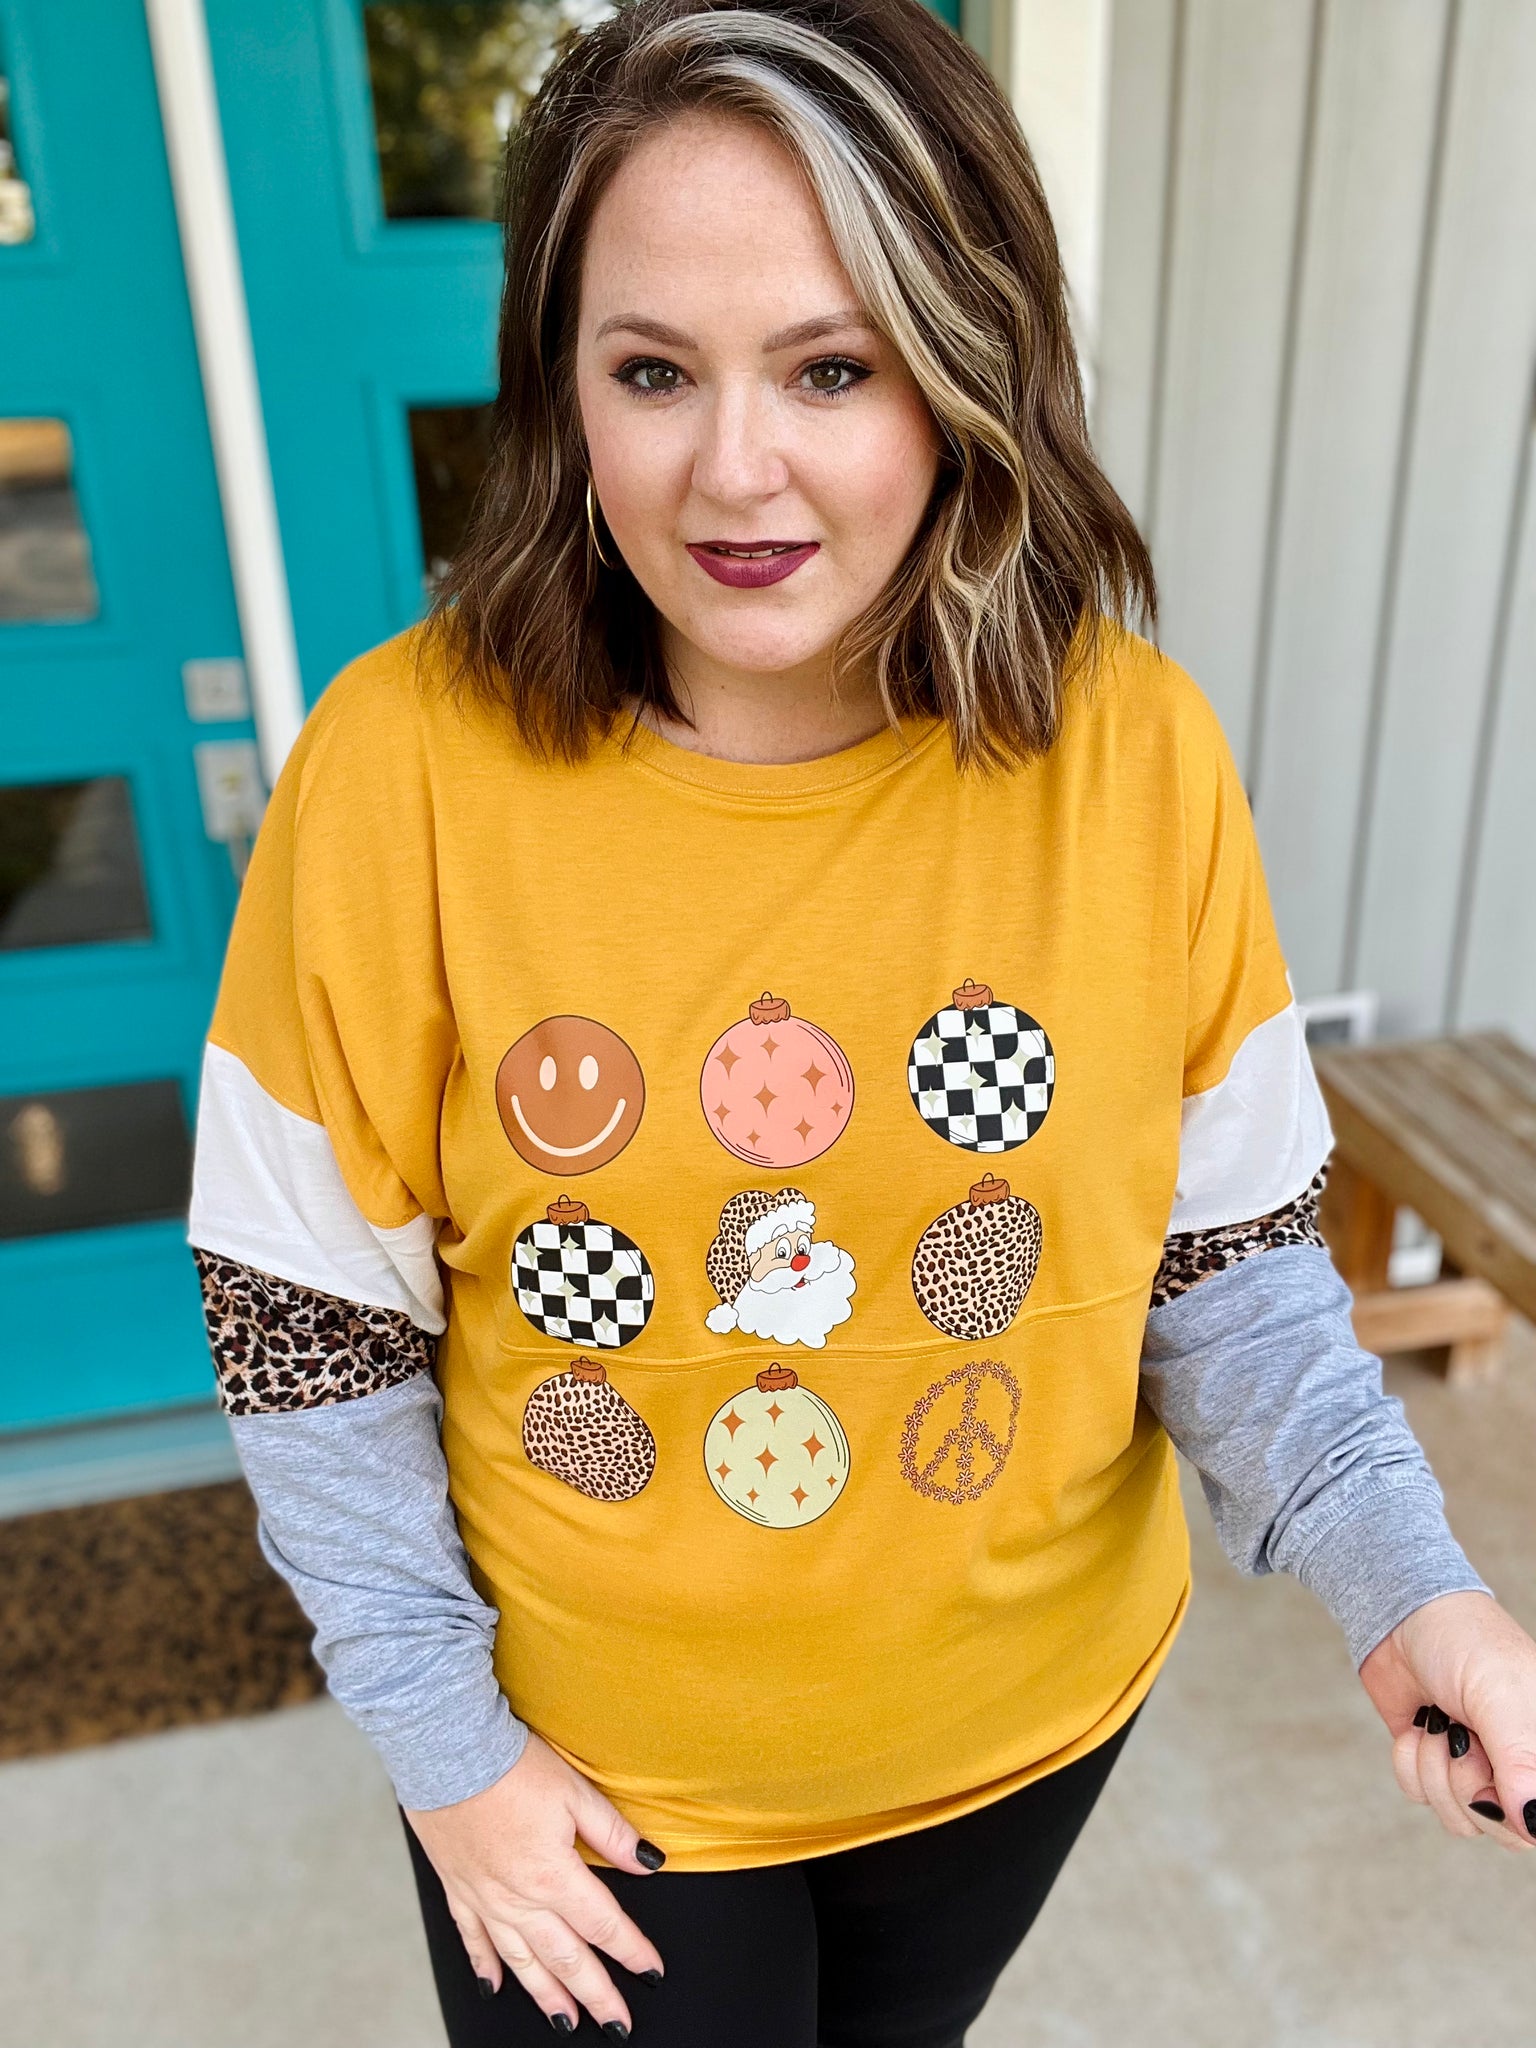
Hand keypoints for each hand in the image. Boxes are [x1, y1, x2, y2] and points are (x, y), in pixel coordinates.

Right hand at [403, 1731, 666, 2033]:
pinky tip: (495, 1988)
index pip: (603, 1924)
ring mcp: (485, 1899)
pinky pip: (473, 1940)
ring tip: (566, 2022)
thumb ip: (612, 1833)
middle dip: (595, 1993)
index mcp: (554, 1876)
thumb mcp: (575, 1791)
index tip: (652, 1972)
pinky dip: (485, 1967)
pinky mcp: (458, 1889)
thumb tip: (650, 1862)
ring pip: (521, 1961)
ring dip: (547, 1994)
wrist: (447, 1750)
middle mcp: (519, 1899)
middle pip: (565, 1957)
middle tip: (617, 2023)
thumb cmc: (513, 1766)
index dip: (632, 1951)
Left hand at [1358, 1590, 1535, 1854]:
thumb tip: (1533, 1825)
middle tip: (1459, 1735)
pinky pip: (1422, 1797)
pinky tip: (1417, 1725)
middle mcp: (1522, 1769)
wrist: (1402, 1619)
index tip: (1491, 1770)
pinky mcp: (1436, 1767)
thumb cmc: (1465, 1643)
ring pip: (1460, 1819)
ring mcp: (1479, 1771)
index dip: (1513, 1808)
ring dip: (1435, 1769)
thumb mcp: (1501, 1696)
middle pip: (1504, 1830)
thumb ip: (1522, 1762)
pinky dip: (1409, 1763)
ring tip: (1439, 1721)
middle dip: (1467, 1782)